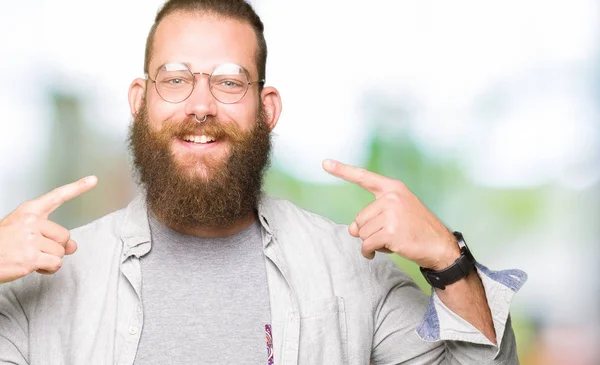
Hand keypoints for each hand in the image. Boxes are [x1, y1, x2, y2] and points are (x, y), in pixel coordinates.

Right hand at [0, 176, 97, 282]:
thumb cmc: (1, 245)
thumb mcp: (24, 232)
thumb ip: (50, 235)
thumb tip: (73, 246)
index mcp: (28, 211)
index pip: (57, 196)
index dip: (77, 187)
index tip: (93, 180)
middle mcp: (31, 222)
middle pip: (64, 235)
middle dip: (55, 247)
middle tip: (35, 250)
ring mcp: (31, 239)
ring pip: (61, 251)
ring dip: (50, 259)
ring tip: (29, 257)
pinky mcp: (32, 256)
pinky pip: (55, 263)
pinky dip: (48, 269)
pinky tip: (32, 266)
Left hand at [323, 159, 459, 269]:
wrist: (440, 246)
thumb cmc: (416, 229)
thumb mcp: (396, 214)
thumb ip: (371, 216)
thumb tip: (351, 230)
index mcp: (393, 188)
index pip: (364, 177)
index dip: (342, 170)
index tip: (325, 163)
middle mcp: (391, 197)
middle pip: (359, 218)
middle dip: (369, 231)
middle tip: (389, 234)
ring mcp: (391, 214)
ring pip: (361, 232)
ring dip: (371, 242)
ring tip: (391, 241)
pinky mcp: (390, 232)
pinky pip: (366, 244)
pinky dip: (369, 252)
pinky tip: (378, 253)